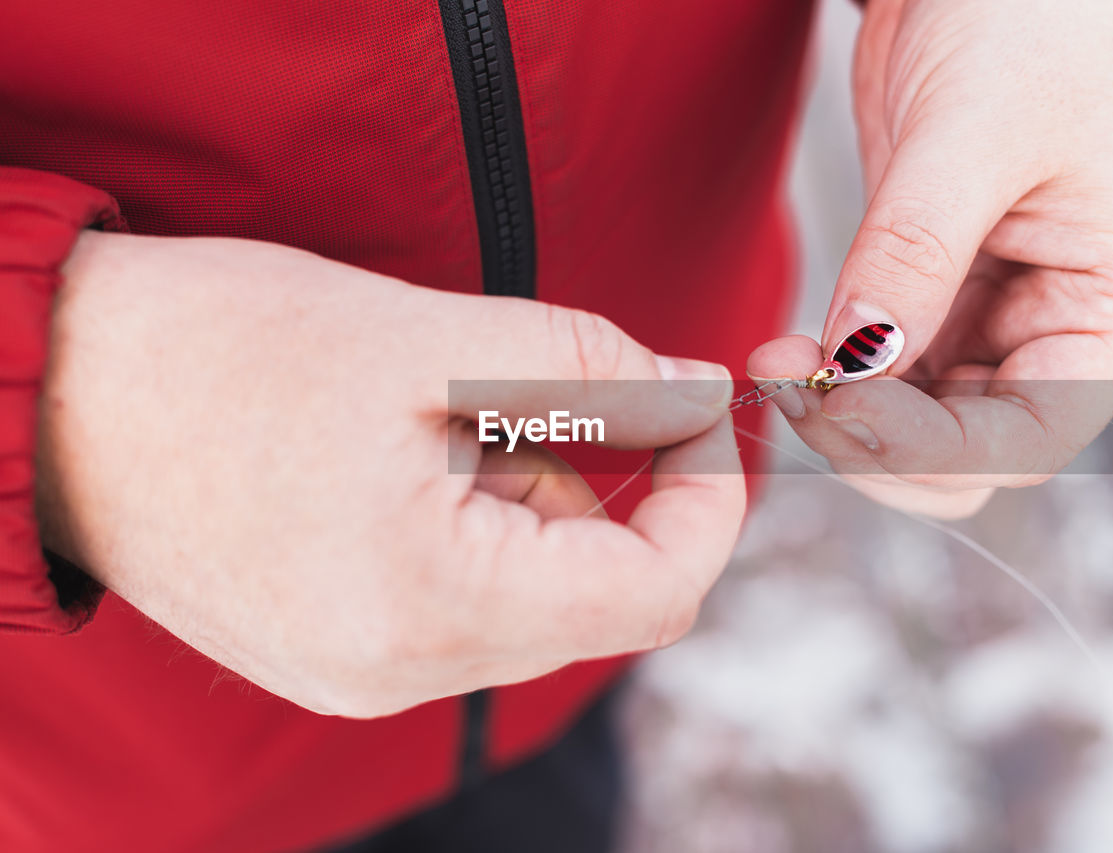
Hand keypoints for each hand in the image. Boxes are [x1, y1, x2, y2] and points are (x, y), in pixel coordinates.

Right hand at [36, 232, 743, 716]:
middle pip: (595, 600)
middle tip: (536, 384)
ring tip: (431, 416)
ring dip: (531, 498)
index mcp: (431, 607)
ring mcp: (363, 677)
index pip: (655, 595)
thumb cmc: (220, 350)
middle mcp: (401, 675)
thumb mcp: (427, 338)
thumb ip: (589, 368)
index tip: (701, 410)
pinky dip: (479, 526)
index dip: (708, 499)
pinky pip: (468, 606)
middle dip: (604, 483)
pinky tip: (400, 459)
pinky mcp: (338, 656)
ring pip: (533, 599)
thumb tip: (696, 390)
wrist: (57, 395)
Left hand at [749, 0, 1112, 516]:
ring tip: (778, 362)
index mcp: (1108, 306)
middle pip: (966, 451)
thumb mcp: (973, 134)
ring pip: (914, 422)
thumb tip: (854, 361)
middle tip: (796, 394)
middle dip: (876, 442)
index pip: (1029, 436)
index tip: (839, 409)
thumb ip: (913, 253)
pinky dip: (834, 375)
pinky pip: (881, 371)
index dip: (930, 448)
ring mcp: (988, 316)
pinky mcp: (927, 291)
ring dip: (841, 413)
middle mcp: (1053, 329)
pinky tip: (792, 350)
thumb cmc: (1029, 22)